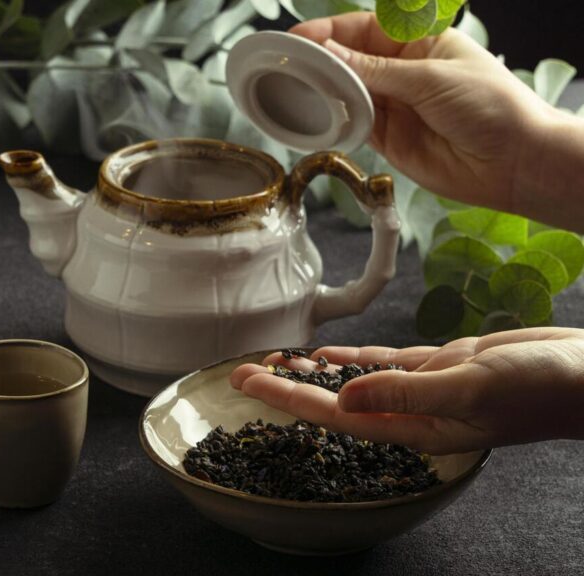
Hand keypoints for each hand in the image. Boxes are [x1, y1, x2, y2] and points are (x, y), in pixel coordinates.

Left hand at [229, 328, 583, 453]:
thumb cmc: (539, 388)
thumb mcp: (470, 386)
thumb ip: (406, 392)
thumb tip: (346, 399)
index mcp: (415, 427)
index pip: (336, 415)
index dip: (288, 400)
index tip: (249, 384)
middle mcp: (411, 412)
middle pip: (334, 401)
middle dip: (287, 389)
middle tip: (241, 372)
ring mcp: (424, 389)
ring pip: (355, 381)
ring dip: (315, 373)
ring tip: (274, 363)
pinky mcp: (440, 367)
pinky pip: (385, 364)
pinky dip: (355, 358)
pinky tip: (328, 354)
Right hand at [290, 13, 583, 231]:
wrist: (513, 162)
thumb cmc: (489, 106)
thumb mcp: (429, 78)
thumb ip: (374, 71)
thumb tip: (329, 55)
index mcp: (418, 43)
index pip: (364, 29)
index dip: (330, 31)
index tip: (300, 38)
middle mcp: (401, 72)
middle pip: (349, 61)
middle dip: (320, 62)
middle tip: (288, 66)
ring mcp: (392, 106)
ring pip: (346, 94)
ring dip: (322, 93)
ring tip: (296, 92)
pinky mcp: (387, 139)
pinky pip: (351, 124)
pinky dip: (334, 121)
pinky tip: (319, 117)